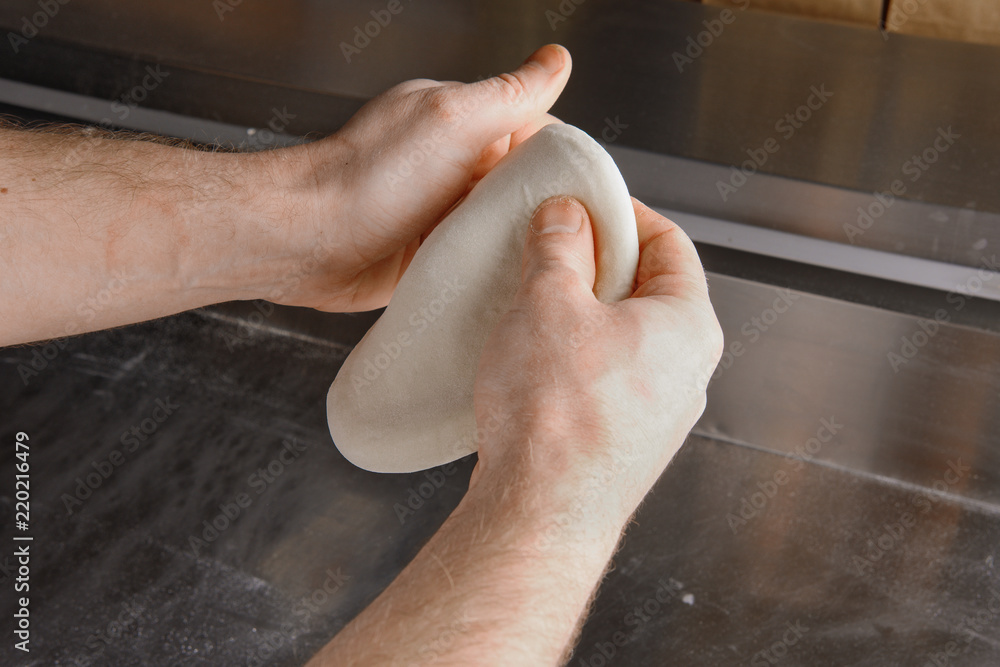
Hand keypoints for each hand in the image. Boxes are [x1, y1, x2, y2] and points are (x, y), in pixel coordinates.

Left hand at [261, 44, 571, 312]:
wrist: (307, 242)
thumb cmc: (367, 179)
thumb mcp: (452, 121)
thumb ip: (510, 94)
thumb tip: (556, 59)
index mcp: (462, 123)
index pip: (537, 132)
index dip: (566, 160)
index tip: (590, 190)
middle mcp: (455, 166)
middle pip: (526, 185)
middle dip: (548, 208)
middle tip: (573, 237)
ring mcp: (443, 213)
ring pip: (504, 227)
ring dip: (521, 243)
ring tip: (547, 264)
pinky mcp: (431, 256)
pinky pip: (476, 261)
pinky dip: (493, 270)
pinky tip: (511, 282)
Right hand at [471, 197, 723, 533]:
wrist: (540, 515)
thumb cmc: (557, 418)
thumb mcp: (548, 302)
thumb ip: (560, 246)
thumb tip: (565, 216)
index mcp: (689, 326)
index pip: (670, 242)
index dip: (624, 215)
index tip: (583, 207)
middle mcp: (688, 370)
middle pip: (648, 289)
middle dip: (596, 265)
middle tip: (548, 253)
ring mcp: (661, 411)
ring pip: (625, 336)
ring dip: (581, 312)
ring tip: (533, 305)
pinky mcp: (628, 440)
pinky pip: (609, 378)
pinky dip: (576, 357)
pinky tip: (534, 359)